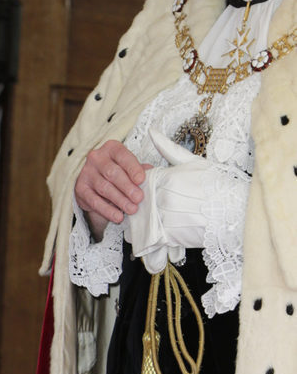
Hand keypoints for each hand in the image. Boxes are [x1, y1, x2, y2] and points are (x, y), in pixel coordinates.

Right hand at [75, 139, 146, 239]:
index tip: (141, 180)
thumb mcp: (126, 166)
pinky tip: (117, 216)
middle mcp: (96, 158)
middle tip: (139, 198)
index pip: (122, 156)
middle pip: (112, 173)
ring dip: (120, 200)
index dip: (133, 168)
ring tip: (132, 209)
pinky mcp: (80, 189)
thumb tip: (152, 173)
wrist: (92, 180)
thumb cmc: (114, 171)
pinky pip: (94, 201)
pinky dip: (107, 210)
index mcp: (111, 148)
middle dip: (127, 187)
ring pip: (104, 188)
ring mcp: (86, 173)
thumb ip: (138, 169)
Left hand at [126, 127, 211, 271]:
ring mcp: (165, 218)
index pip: (140, 183)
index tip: (146, 190)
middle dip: (139, 207)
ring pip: (141, 222)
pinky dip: (148, 241)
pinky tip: (155, 238)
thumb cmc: (217, 183)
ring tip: (154, 223)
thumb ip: (169, 149)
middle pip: (139, 203)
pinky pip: (150, 239)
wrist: (235, 210)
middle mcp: (162, 198)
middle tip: (150, 210)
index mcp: (165, 178)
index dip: (141, 188)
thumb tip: (151, 132)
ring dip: (141, 225)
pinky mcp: (169, 237)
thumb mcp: (194, 162)